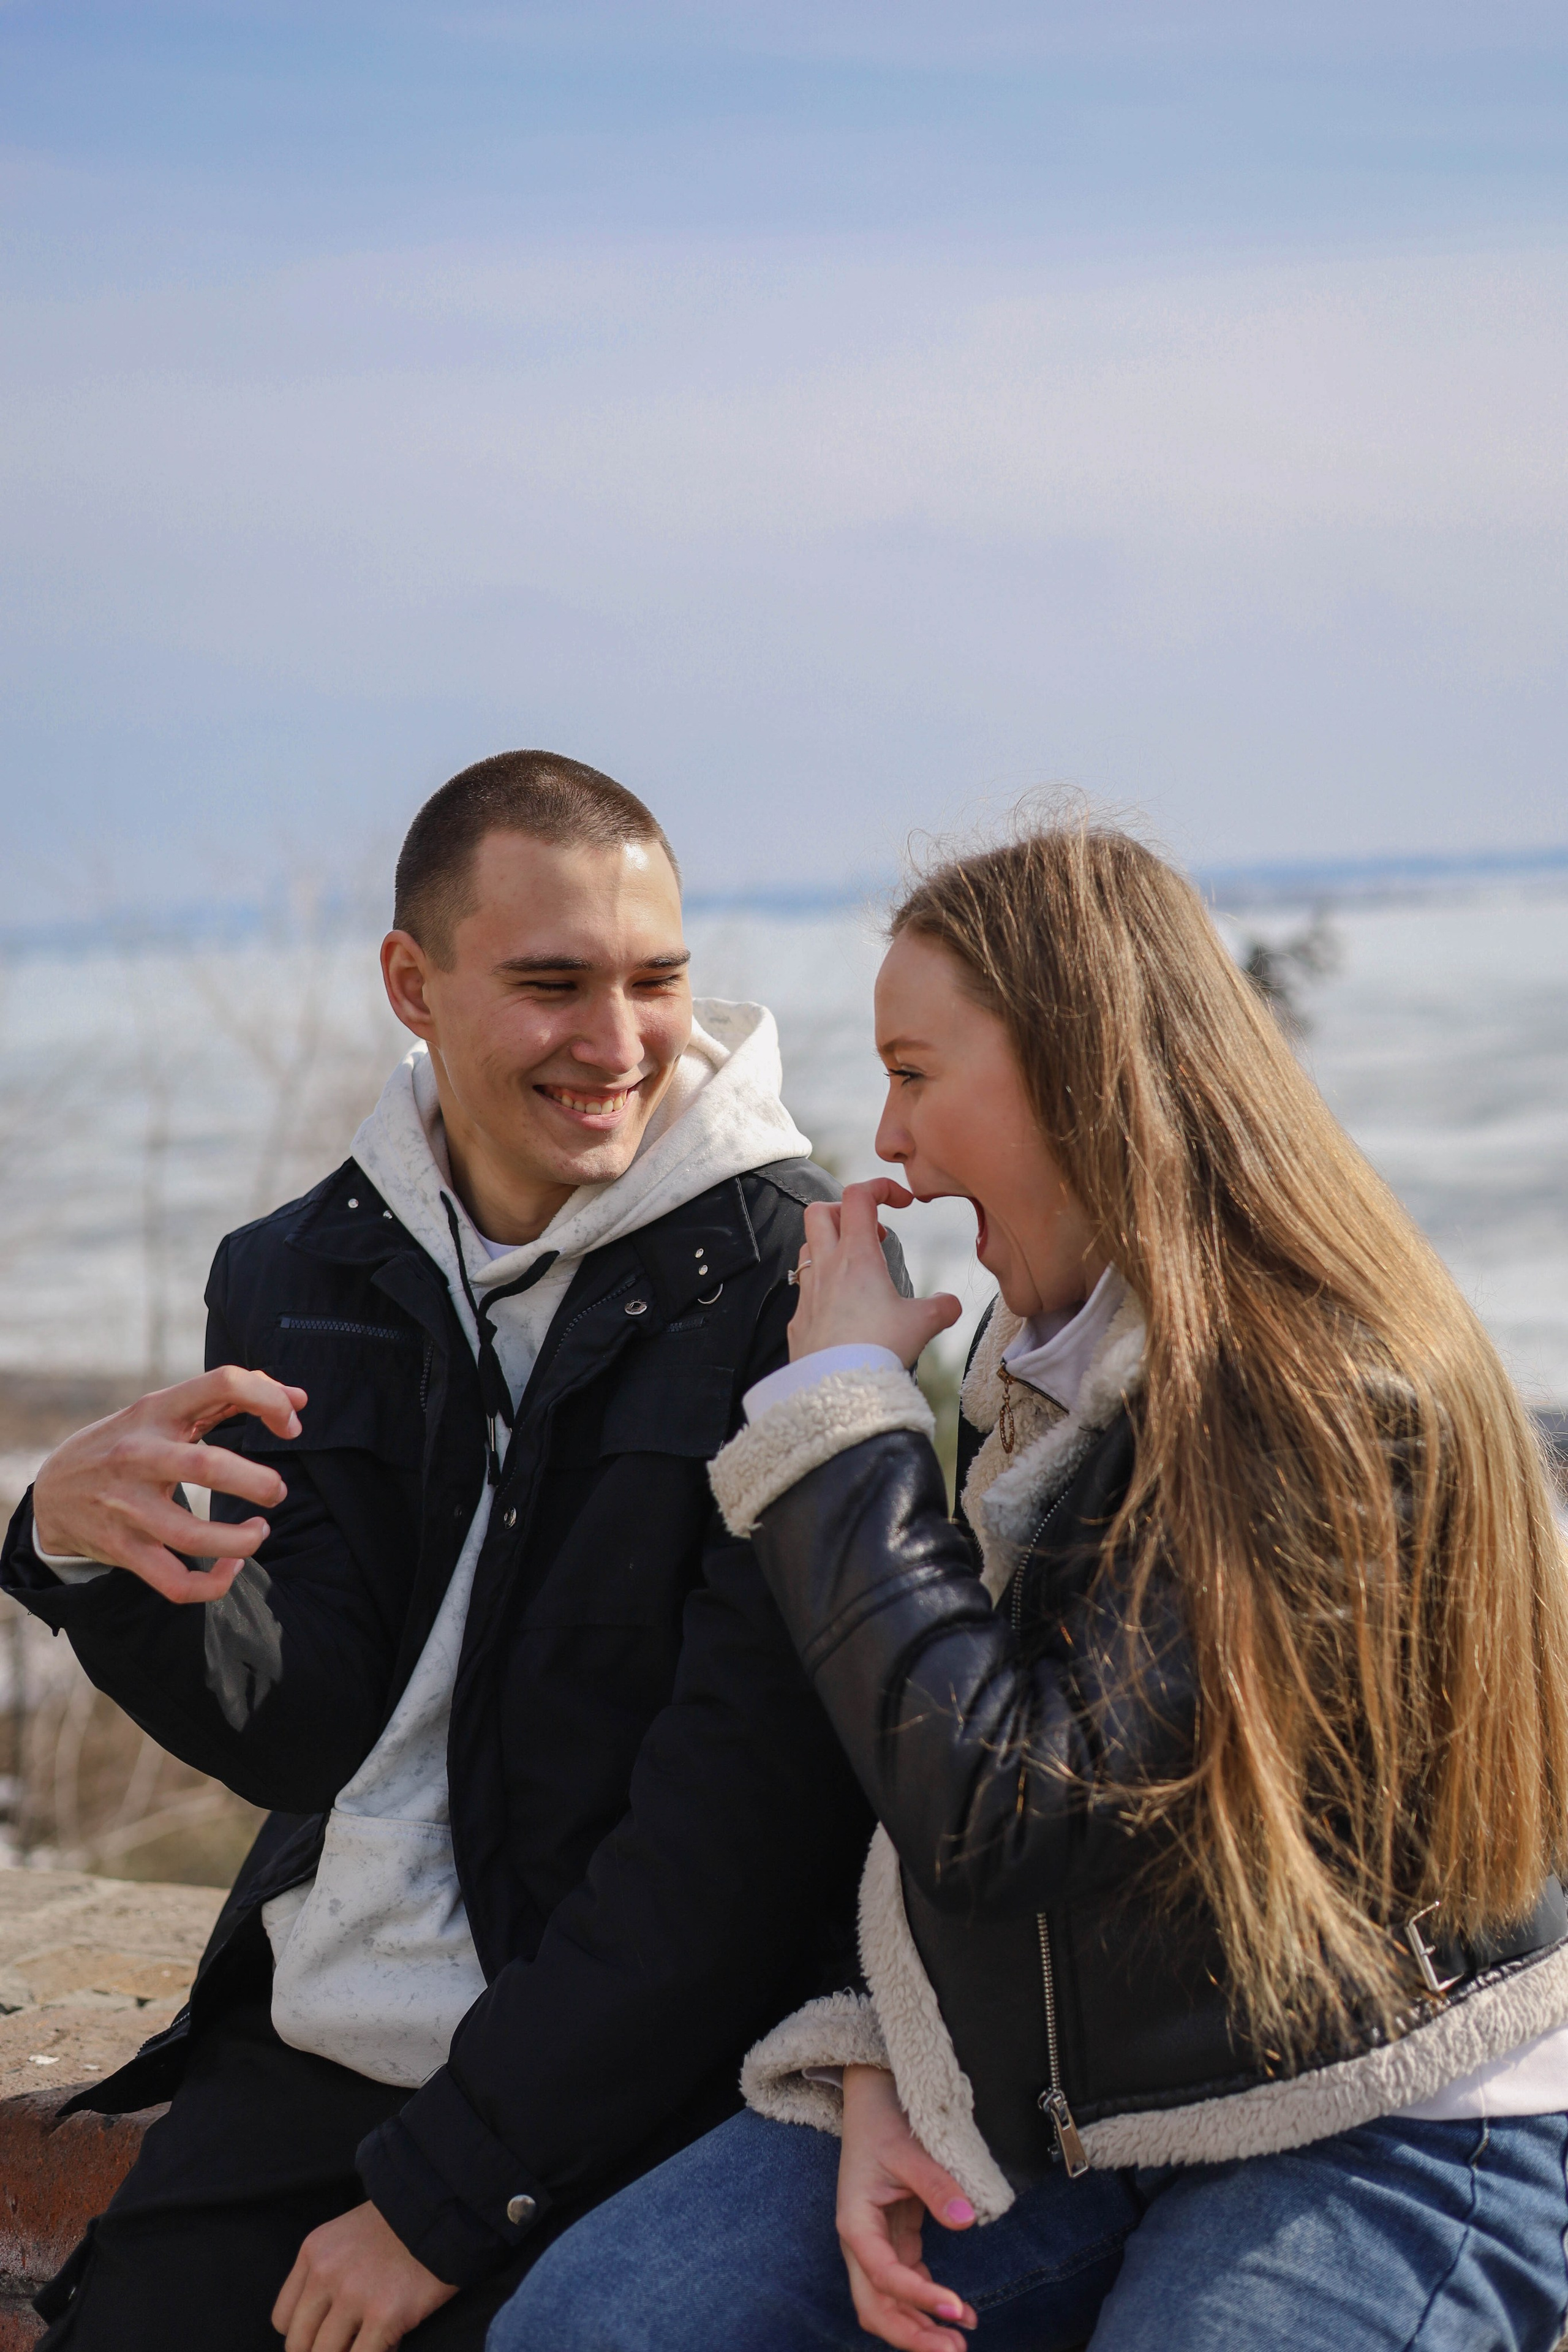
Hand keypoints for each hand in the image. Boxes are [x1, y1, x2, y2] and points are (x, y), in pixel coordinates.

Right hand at [31, 1367, 307, 1603]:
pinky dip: (213, 1584)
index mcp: (157, 1411)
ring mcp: (128, 1506)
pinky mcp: (123, 1549)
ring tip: (259, 1532)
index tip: (292, 1424)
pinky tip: (231, 1568)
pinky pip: (175, 1582)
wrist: (52, 1492)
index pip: (221, 1384)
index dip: (271, 1399)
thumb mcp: (164, 1411)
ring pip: (193, 1536)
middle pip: (208, 1467)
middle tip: (277, 1491)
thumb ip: (229, 1398)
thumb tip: (299, 1400)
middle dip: (258, 1482)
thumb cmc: (127, 1443)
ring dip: (241, 1541)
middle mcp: (139, 1456)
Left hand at [272, 2200, 455, 2351]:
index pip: (283, 2319)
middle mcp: (325, 2274)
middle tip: (348, 2345)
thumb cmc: (400, 2225)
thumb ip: (327, 2274)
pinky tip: (393, 2343)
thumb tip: (320, 2328)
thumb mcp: (347, 2237)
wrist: (444, 2207)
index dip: (305, 2335)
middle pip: (299, 2345)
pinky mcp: (385, 2314)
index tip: (326, 2336)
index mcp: (313, 2252)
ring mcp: (353, 2295)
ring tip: (371, 2341)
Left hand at [789, 1180, 960, 1366]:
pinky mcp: (798, 1320)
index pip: (858, 1196)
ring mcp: (807, 1293)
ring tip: (858, 1268)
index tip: (901, 1202)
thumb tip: (951, 1305)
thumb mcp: (922, 1324)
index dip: (880, 1187)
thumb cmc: (879, 1348)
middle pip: (819, 1212)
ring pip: (807, 1248)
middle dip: (844, 1211)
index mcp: (857, 1256)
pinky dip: (822, 1287)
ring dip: (830, 1247)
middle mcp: (826, 1267)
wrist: (839, 1388)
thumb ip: (940, 1308)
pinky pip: (804, 1290)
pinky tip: (843, 1310)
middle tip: (872, 1232)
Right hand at [836, 2064, 977, 2351]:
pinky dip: (927, 2302)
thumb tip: (967, 2221)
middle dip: (911, 2335)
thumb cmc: (883, 2121)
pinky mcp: (894, 2239)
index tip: (954, 2308)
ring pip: (888, 2303)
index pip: (883, 2275)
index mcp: (855, 2222)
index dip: (918, 2296)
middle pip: (875, 2306)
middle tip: (953, 2351)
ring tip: (961, 2342)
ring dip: (919, 2327)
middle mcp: (860, 2242)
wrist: (873, 2099)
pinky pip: (906, 2283)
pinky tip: (960, 2312)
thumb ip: (936, 2185)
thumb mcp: (908, 2149)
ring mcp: (876, 2244)